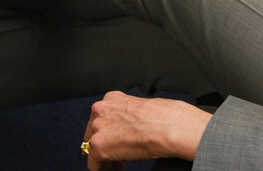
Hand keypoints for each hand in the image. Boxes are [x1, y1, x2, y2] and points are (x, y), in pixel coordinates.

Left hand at [82, 91, 211, 169]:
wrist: (169, 126)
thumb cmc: (165, 117)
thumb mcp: (141, 108)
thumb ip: (128, 115)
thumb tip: (128, 127)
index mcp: (111, 98)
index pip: (102, 118)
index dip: (110, 133)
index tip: (119, 141)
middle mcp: (100, 110)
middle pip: (93, 133)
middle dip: (106, 145)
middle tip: (119, 157)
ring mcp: (98, 128)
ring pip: (93, 149)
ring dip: (106, 159)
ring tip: (120, 166)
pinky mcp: (99, 146)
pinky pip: (94, 165)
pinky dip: (104, 170)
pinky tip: (120, 170)